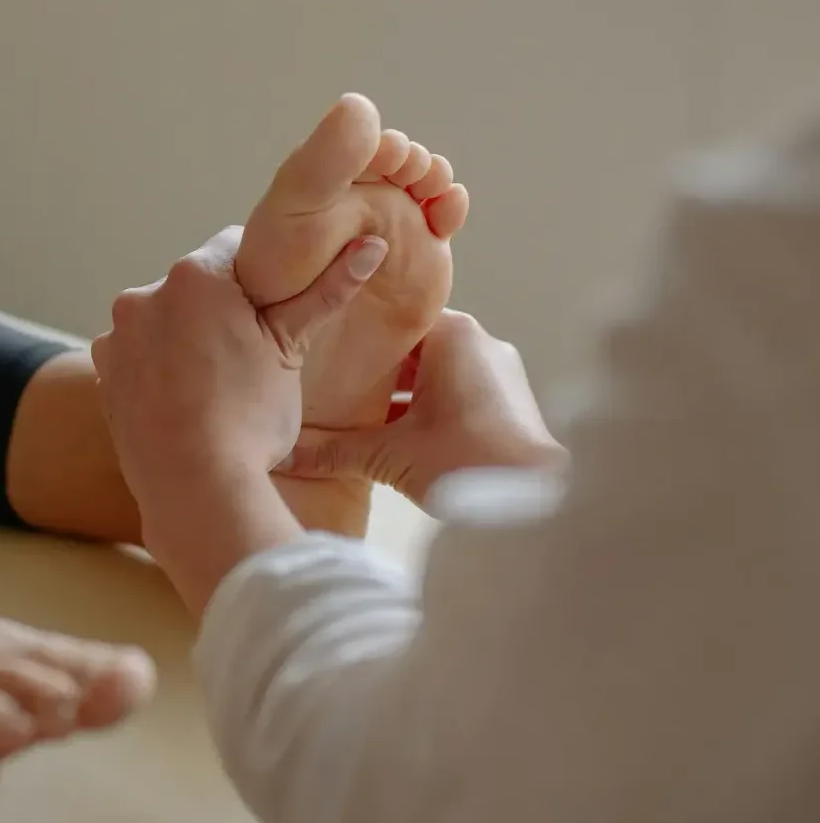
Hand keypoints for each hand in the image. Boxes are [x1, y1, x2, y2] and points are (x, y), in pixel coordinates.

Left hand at [91, 226, 386, 613]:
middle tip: (251, 356)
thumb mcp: (291, 352)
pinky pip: (139, 353)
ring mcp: (118, 335)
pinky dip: (158, 366)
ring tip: (216, 385)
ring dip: (187, 337)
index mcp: (194, 275)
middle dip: (221, 309)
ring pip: (165, 319)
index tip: (273, 312)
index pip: (237, 246)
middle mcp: (145, 294)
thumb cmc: (248, 419)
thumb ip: (326, 293)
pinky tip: (184, 399)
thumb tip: (372, 247)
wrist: (193, 488)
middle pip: (197, 285)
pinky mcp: (105, 372)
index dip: (263, 277)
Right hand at [280, 310, 566, 507]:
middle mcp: (479, 342)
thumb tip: (285, 455)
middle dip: (374, 371)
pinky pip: (456, 392)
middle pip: (411, 347)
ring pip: (434, 372)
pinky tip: (400, 436)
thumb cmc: (467, 463)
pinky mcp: (508, 402)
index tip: (325, 352)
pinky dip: (427, 408)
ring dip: (401, 395)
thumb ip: (333, 451)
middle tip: (331, 387)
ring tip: (359, 416)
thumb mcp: (389, 454)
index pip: (391, 319)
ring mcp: (498, 372)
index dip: (355, 337)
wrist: (536, 502)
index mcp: (451, 334)